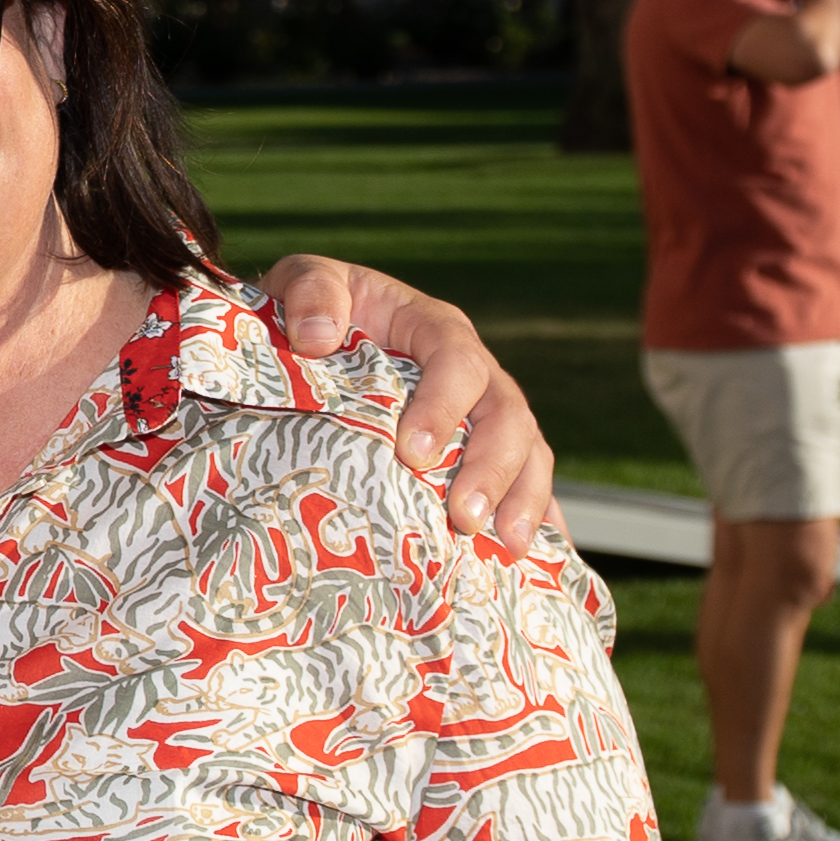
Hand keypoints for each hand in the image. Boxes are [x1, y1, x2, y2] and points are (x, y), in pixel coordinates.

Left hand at [253, 254, 553, 543]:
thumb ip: (309, 292)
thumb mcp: (301, 281)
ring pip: (529, 452)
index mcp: (434, 328)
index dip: (443, 406)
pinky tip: (534, 559)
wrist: (311, 335)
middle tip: (465, 518)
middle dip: (493, 468)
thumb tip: (318, 336)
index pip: (457, 361)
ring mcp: (484, 413)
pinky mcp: (483, 451)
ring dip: (523, 500)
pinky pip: (526, 482)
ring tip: (506, 547)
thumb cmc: (310, 309)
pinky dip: (537, 518)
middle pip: (507, 415)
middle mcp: (473, 371)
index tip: (414, 453)